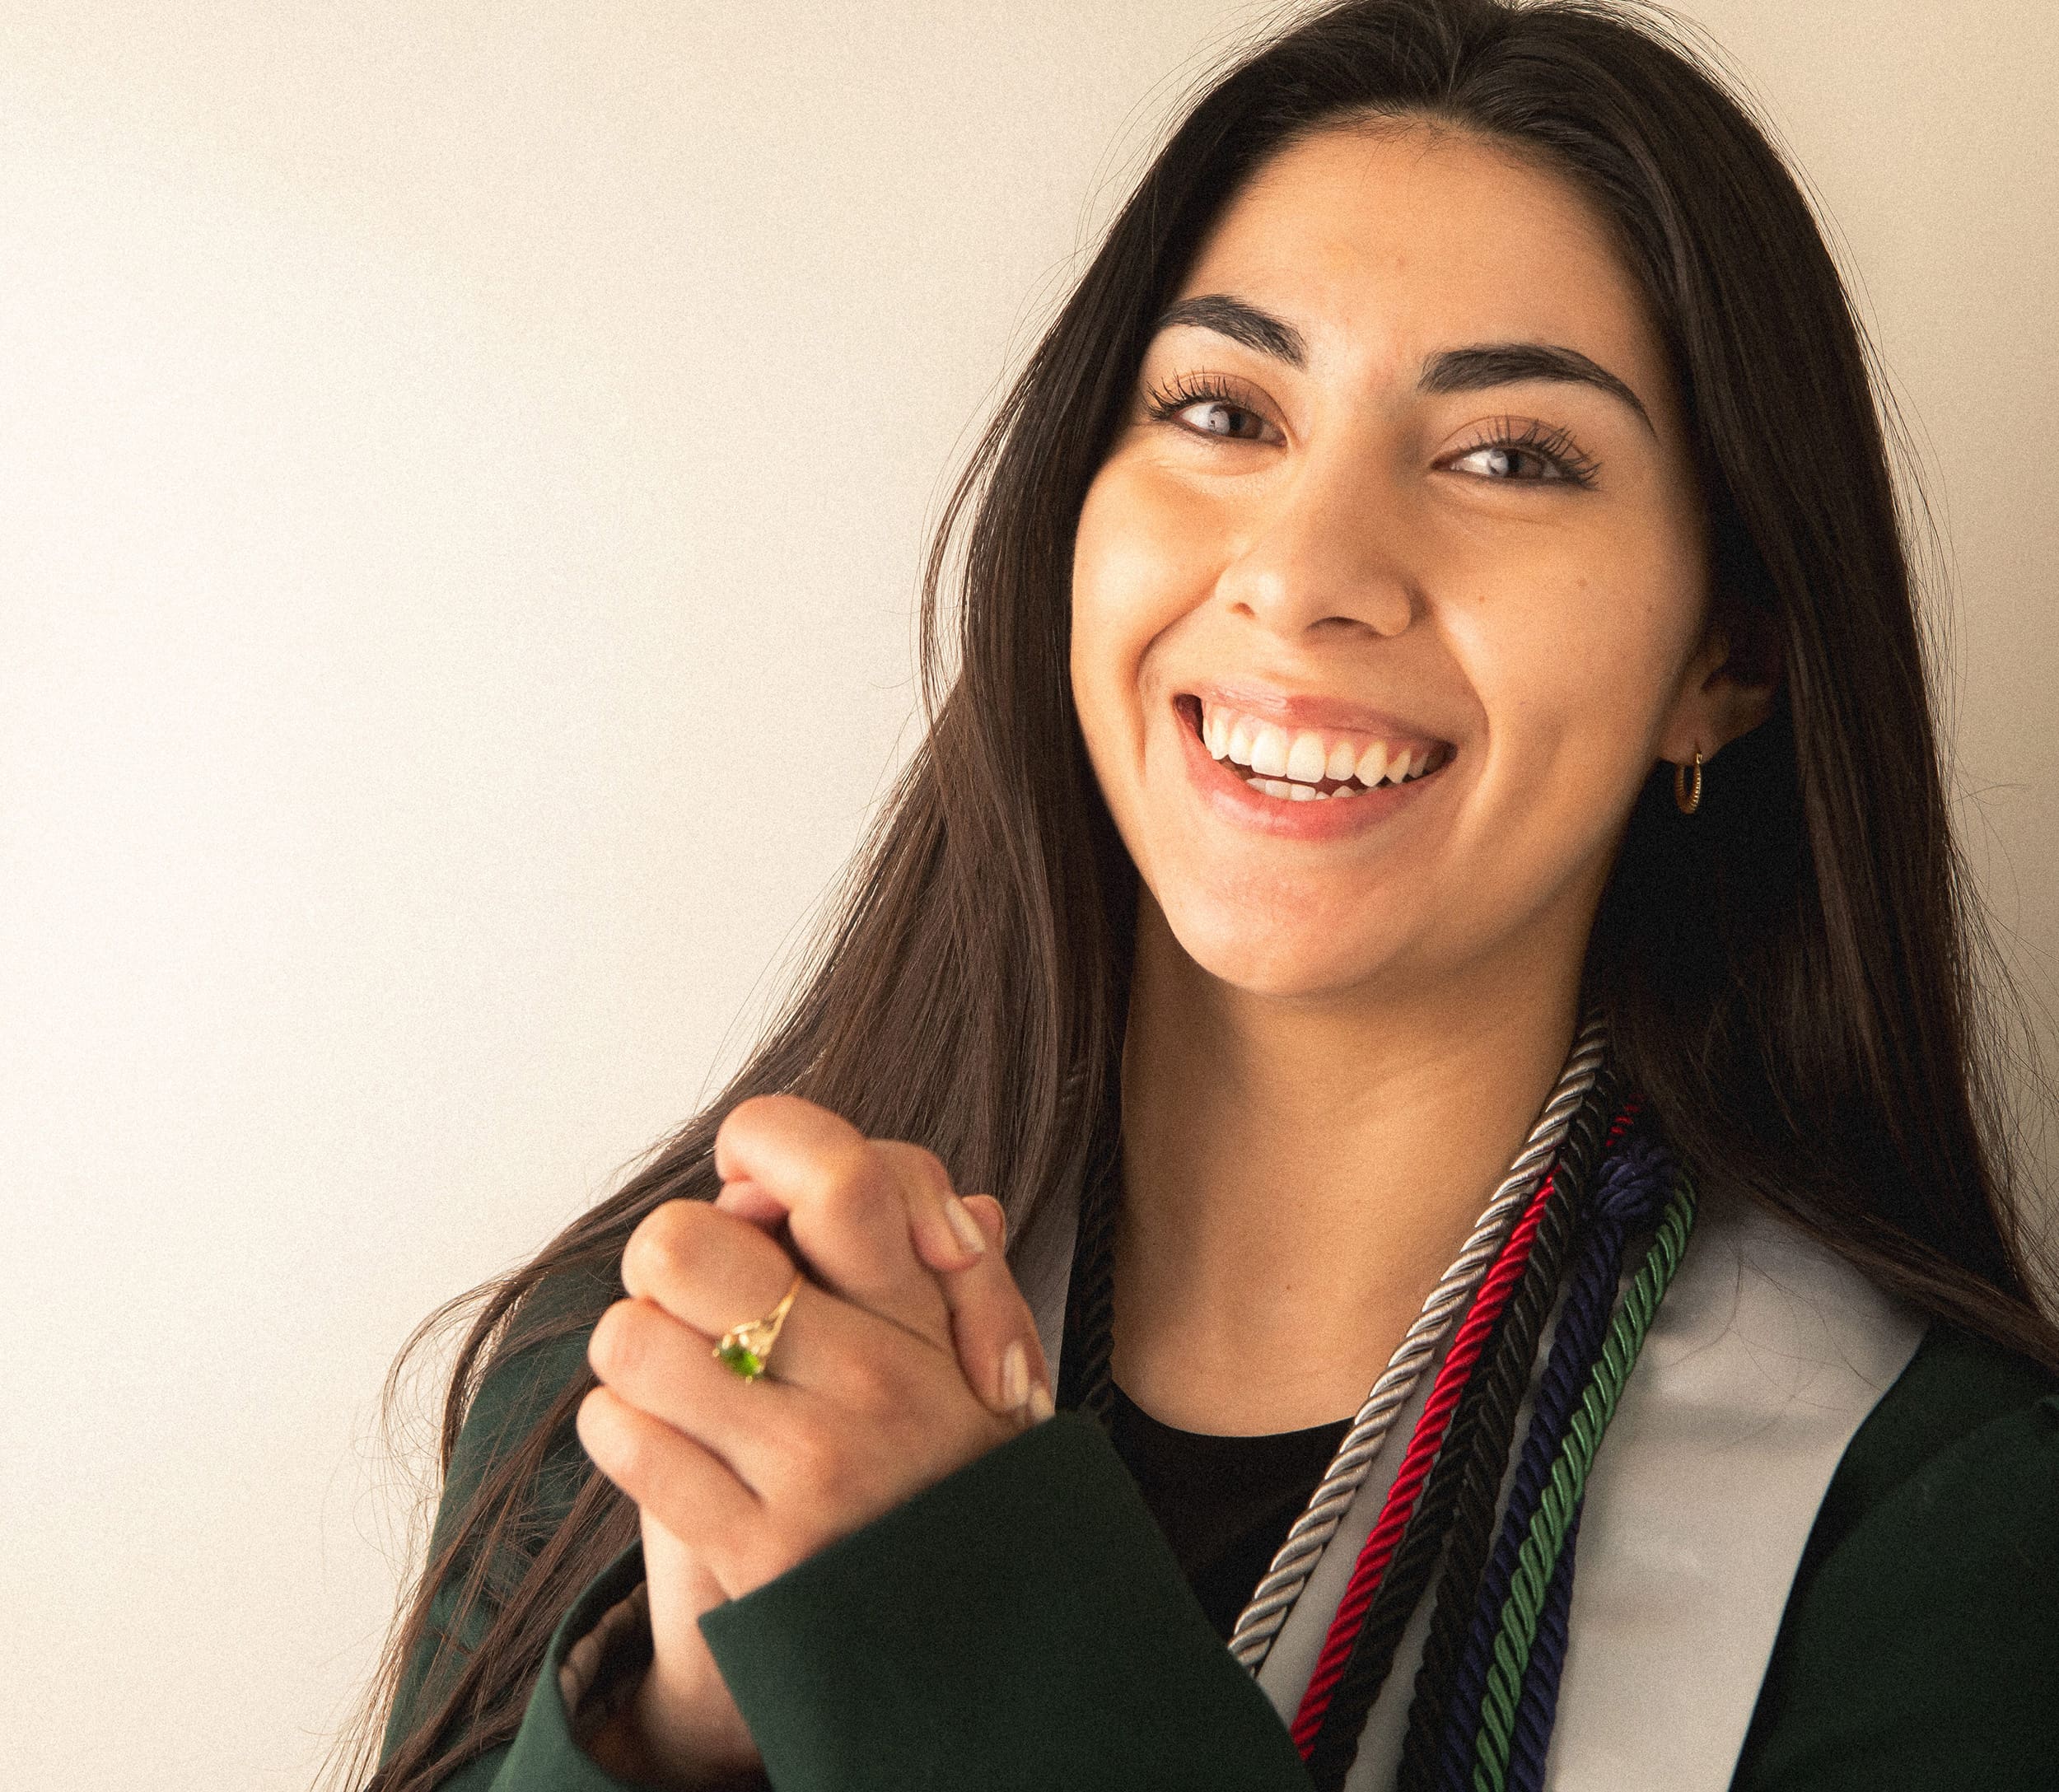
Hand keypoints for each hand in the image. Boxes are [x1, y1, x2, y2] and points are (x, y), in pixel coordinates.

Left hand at [575, 1096, 1053, 1786]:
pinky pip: (627, 1443)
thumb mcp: (965, 1347)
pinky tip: (660, 1438)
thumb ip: (921, 1253)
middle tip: (691, 1290)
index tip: (751, 1185)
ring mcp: (814, 1467)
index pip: (840, 1170)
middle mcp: (875, 1379)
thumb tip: (899, 1192)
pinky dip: (620, 1429)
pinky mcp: (759, 1555)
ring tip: (671, 1371)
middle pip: (682, 1244)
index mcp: (924, 1310)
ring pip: (632, 1342)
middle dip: (668, 1257)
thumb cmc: (947, 1464)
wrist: (976, 1642)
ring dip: (634, 1350)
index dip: (768, 1148)